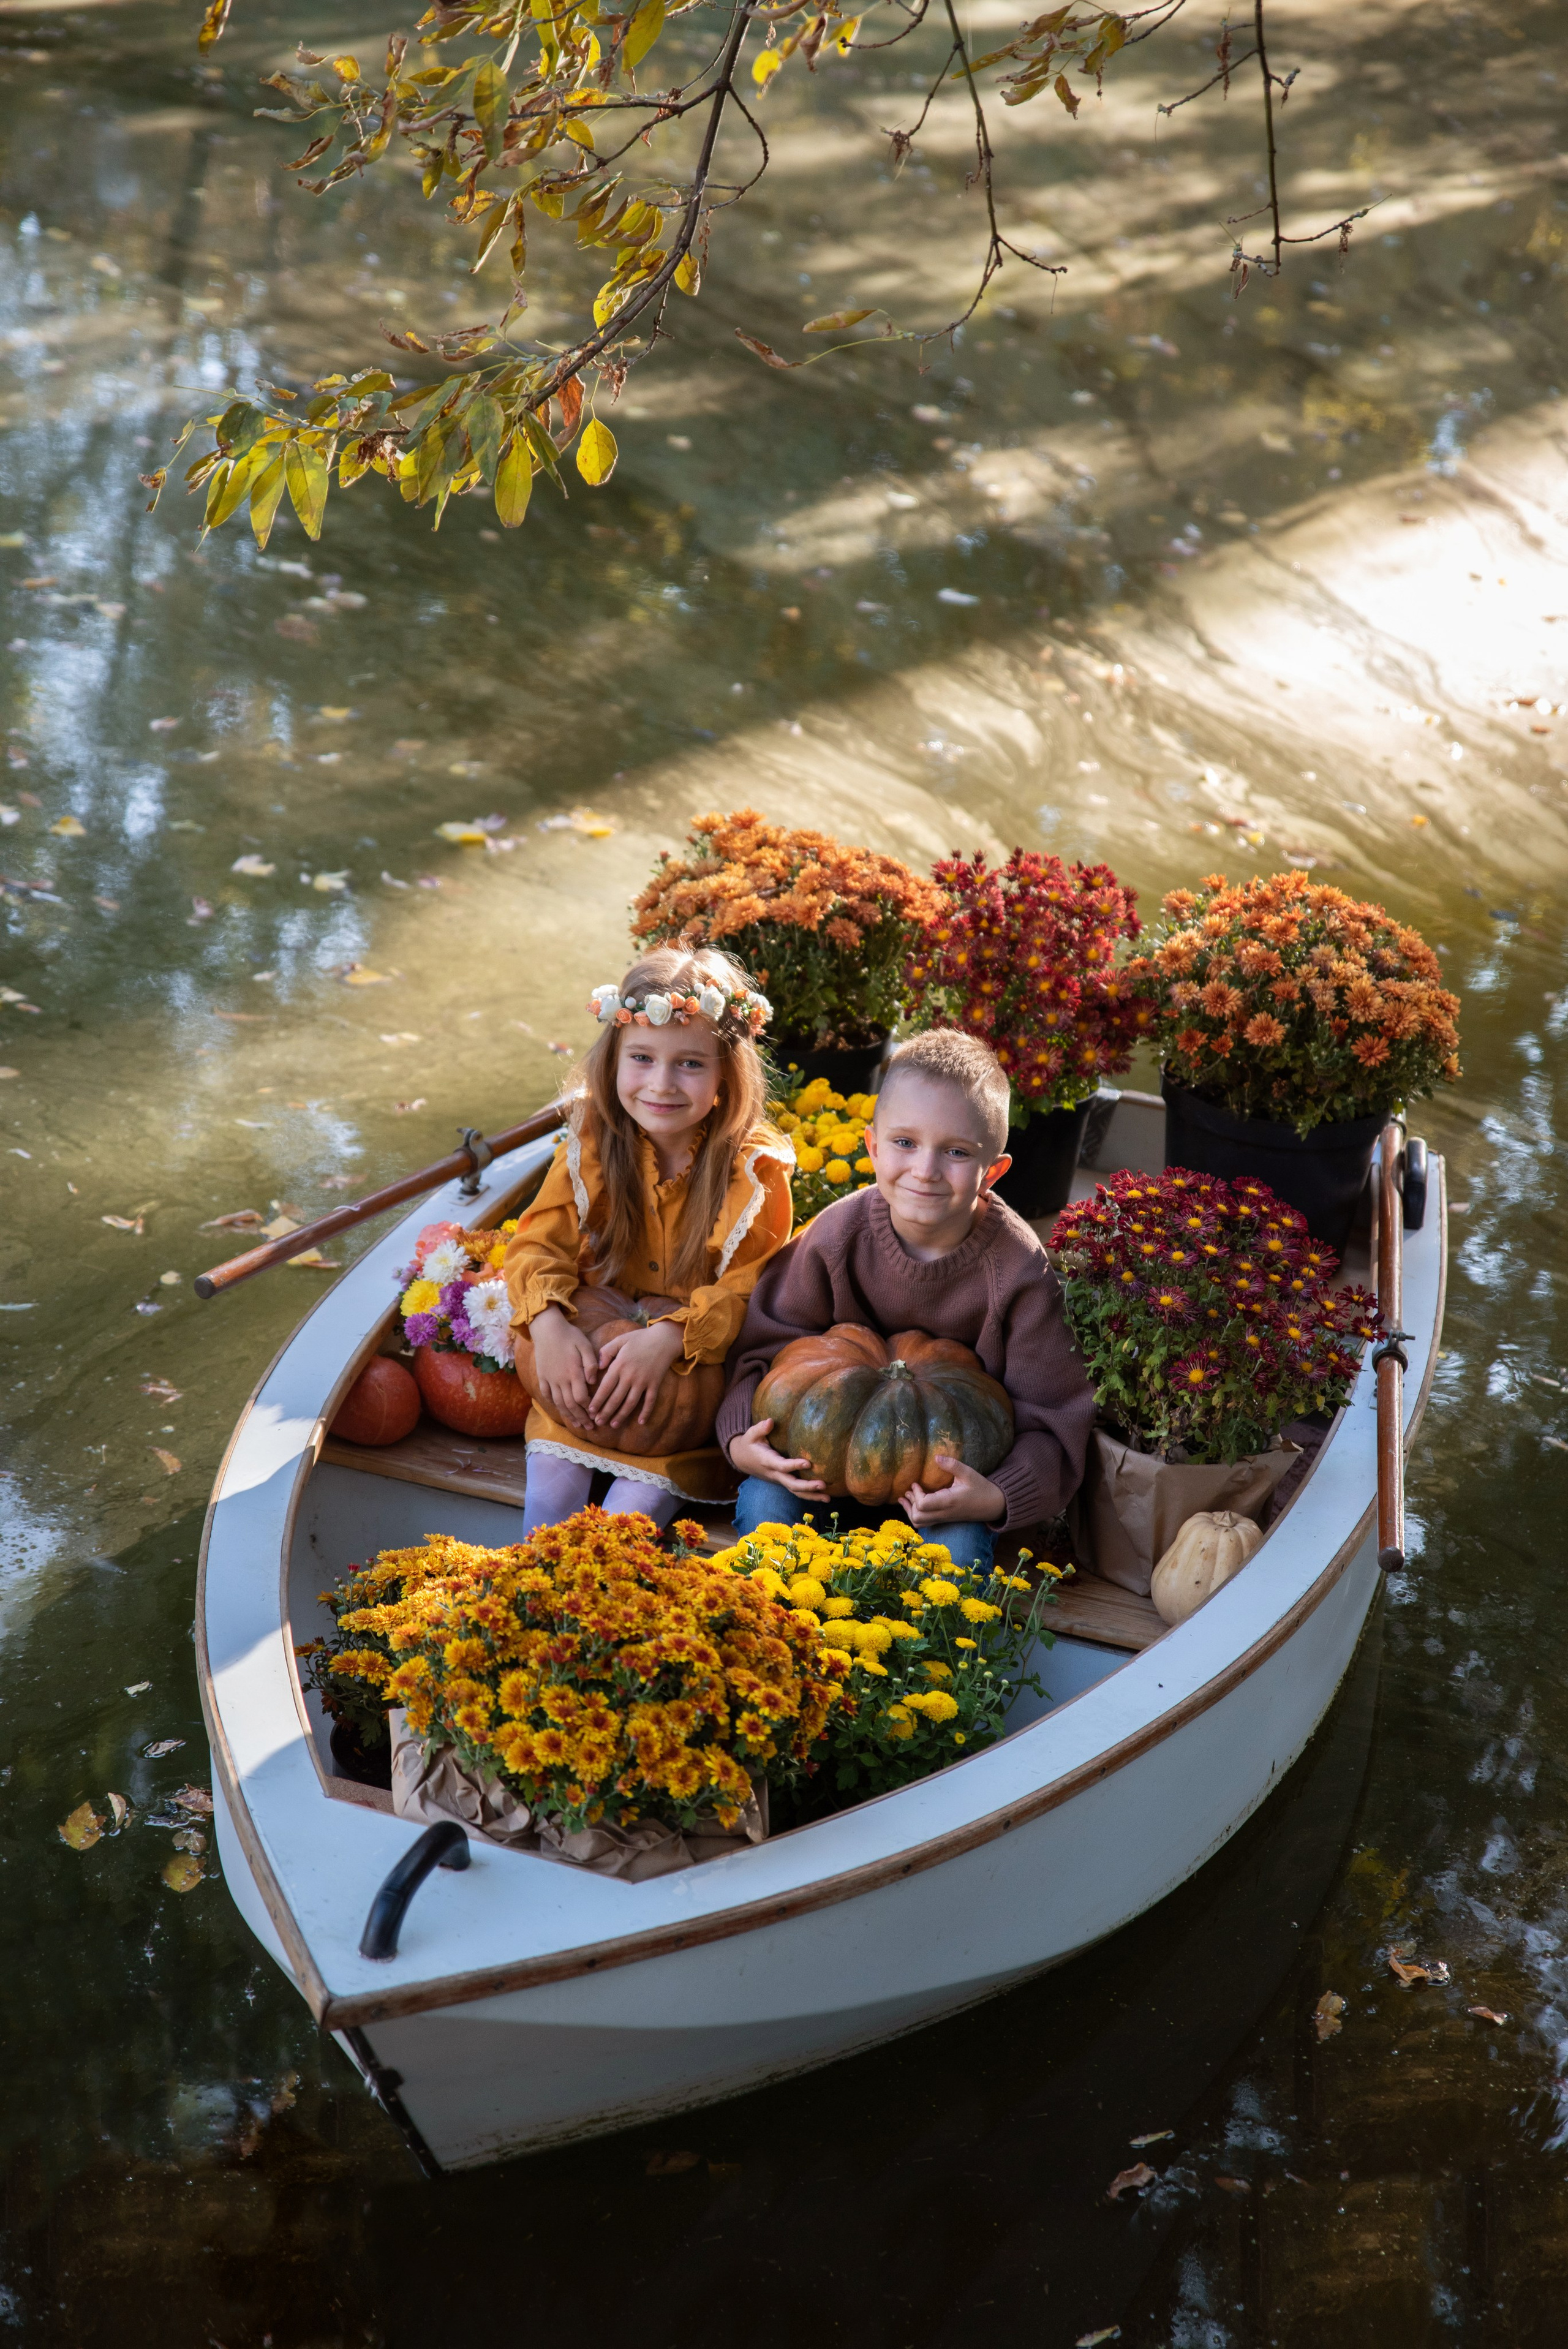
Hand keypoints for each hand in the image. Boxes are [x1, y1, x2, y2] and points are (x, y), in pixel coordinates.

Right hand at [527, 1304, 599, 1432]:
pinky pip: (546, 1394)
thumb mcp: (585, 1345)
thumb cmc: (570, 1335)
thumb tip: (593, 1382)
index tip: (596, 1415)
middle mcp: (560, 1379)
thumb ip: (591, 1364)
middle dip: (580, 1418)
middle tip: (589, 1428)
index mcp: (573, 1372)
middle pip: (570, 1404)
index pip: (581, 1397)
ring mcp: (549, 1379)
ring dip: (568, 1415)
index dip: (588, 1408)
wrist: (546, 1328)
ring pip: (558, 1403)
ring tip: (576, 1424)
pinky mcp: (541, 1376)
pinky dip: (553, 1404)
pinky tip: (559, 1410)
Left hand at [590, 1318, 685, 1428]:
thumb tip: (598, 1367)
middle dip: (606, 1412)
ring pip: (630, 1403)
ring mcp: (644, 1381)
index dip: (597, 1400)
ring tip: (613, 1425)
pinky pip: (650, 1401)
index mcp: (620, 1365)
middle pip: (616, 1398)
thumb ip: (606, 1351)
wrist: (664, 1338)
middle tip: (598, 1422)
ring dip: (621, 1415)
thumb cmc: (640, 1339)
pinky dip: (646, 1412)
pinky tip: (640, 1422)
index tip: (590, 1411)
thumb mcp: (620, 1340)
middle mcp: (630, 1376)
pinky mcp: (655, 1384)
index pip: (606, 1387)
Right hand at [727, 1418, 827, 1499]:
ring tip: (828, 1498)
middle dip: (807, 1486)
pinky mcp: (783, 1481)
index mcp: (767, 1461)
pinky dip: (810, 1495)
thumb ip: (760, 1428)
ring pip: (795, 1491)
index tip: (808, 1463)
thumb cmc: (749, 1444)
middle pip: (791, 1484)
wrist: (742, 1460)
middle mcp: (774, 1473)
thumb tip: (770, 1421)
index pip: (781, 1466)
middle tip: (823, 1484)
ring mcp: (779, 1480)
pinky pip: (797, 1491)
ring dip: (812, 1496)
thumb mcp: (751, 1434)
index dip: (794, 1465)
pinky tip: (825, 1496)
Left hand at [901, 1456, 1004, 1527]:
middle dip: (909, 1504)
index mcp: (949, 1502)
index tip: (916, 1483)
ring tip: (904, 1498)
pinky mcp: (945, 1519)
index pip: (923, 1505)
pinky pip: (926, 1523)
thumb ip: (952, 1465)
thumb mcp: (969, 1473)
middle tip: (908, 1491)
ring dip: (910, 1511)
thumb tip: (935, 1457)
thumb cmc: (981, 1488)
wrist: (994, 1505)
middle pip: (917, 1517)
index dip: (916, 1495)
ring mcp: (944, 1518)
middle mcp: (944, 1513)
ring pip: (919, 1523)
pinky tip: (914, 1505)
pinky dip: (916, 1515)